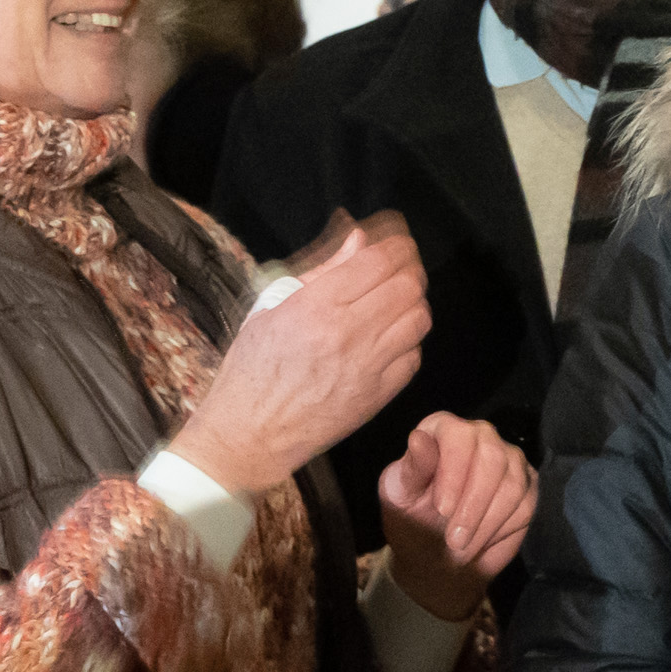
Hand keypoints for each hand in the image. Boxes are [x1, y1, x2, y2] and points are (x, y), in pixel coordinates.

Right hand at [173, 213, 428, 495]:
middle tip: (401, 268)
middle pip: (407, 286)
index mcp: (315, 306)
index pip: (377, 261)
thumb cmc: (252, 367)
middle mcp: (347, 333)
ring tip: (398, 301)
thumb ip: (322, 271)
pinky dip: (409, 341)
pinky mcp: (379, 395)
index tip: (397, 242)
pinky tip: (391, 338)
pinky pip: (414, 356)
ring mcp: (367, 366)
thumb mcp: (272, 308)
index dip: (396, 245)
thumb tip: (359, 238)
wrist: (251, 433)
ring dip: (414, 303)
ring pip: (418, 319)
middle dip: (410, 269)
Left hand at [381, 415, 535, 622]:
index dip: (454, 473)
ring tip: (462, 546)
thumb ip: (412, 468)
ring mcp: (509, 458)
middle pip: (493, 458)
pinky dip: (501, 529)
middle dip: (474, 505)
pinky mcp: (528, 484)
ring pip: (512, 484)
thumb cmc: (411, 516)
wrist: (434, 552)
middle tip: (454, 539)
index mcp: (444, 429)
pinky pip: (526, 504)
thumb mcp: (399, 495)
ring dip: (487, 522)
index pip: (459, 436)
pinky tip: (479, 541)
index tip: (442, 510)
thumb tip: (418, 439)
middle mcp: (481, 436)